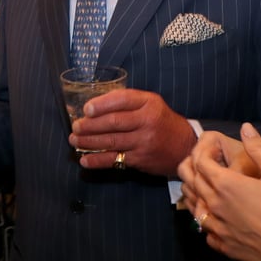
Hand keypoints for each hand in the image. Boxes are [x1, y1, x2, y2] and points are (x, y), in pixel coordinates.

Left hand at [69, 88, 196, 175]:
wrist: (185, 148)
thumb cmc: (162, 122)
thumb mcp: (152, 104)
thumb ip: (128, 102)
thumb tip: (95, 105)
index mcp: (149, 103)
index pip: (122, 100)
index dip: (101, 104)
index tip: (86, 109)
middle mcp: (147, 121)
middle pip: (113, 122)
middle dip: (90, 125)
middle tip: (75, 127)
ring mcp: (144, 142)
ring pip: (112, 141)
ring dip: (89, 142)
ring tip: (74, 140)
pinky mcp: (141, 159)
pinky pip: (115, 159)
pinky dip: (97, 160)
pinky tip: (85, 160)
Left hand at [183, 123, 260, 260]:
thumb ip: (257, 148)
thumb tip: (245, 127)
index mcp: (226, 184)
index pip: (199, 161)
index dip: (203, 151)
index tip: (215, 148)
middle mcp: (215, 205)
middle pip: (191, 181)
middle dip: (193, 167)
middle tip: (206, 162)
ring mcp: (217, 228)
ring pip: (193, 206)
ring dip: (195, 193)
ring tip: (205, 186)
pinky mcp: (223, 246)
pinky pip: (204, 231)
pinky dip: (205, 220)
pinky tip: (216, 217)